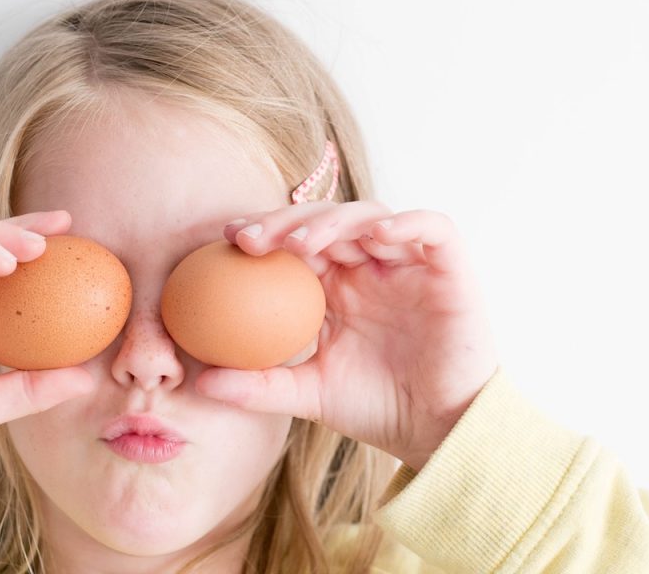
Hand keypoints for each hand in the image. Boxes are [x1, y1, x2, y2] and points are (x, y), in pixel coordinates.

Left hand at [196, 200, 497, 470]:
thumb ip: (258, 385)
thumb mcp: (307, 395)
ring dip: (334, 221)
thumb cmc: (375, 408)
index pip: (295, 243)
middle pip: (325, 221)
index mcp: (334, 286)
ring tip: (301, 242)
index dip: (263, 232)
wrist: (438, 431)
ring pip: (370, 216)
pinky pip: (433, 229)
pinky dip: (407, 223)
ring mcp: (408, 264)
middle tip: (250, 239)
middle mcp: (368, 267)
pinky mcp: (449, 268)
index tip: (226, 240)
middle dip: (285, 221)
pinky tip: (376, 235)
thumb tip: (199, 384)